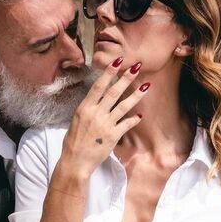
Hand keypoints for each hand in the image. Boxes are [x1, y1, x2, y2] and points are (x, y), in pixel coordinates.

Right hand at [60, 57, 149, 176]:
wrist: (76, 161)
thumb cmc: (74, 141)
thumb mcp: (77, 119)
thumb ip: (89, 108)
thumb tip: (97, 100)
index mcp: (85, 107)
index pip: (99, 85)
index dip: (109, 72)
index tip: (118, 61)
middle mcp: (96, 113)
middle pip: (113, 92)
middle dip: (126, 78)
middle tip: (137, 67)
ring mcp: (105, 124)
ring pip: (123, 106)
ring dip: (136, 95)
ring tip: (146, 86)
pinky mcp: (113, 136)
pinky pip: (126, 124)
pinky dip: (133, 119)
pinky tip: (140, 115)